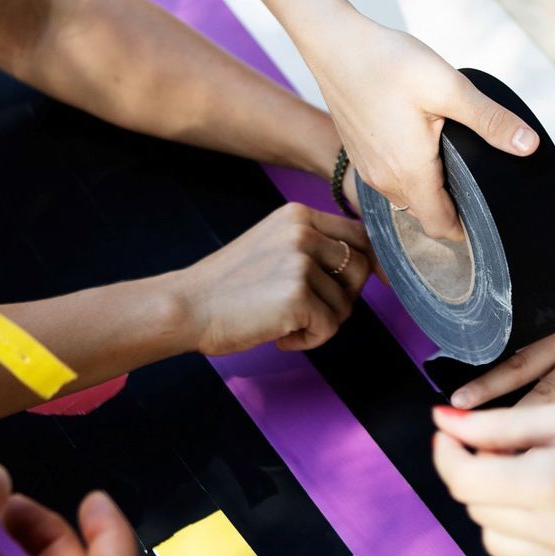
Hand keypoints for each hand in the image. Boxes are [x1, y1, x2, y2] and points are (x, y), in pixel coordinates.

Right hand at [169, 202, 373, 352]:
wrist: (187, 307)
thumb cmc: (228, 287)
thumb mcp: (274, 247)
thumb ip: (313, 248)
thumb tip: (366, 267)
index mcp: (298, 215)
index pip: (360, 235)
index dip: (367, 264)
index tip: (359, 287)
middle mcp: (303, 232)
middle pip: (361, 267)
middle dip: (344, 298)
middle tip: (311, 313)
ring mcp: (300, 262)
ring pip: (346, 303)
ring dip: (322, 323)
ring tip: (285, 323)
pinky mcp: (298, 296)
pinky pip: (329, 327)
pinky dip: (309, 340)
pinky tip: (280, 336)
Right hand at [313, 20, 537, 241]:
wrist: (334, 44)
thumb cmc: (387, 62)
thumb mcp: (448, 87)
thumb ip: (490, 121)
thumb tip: (529, 146)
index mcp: (410, 173)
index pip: (441, 227)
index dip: (467, 229)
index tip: (487, 216)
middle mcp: (385, 180)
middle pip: (424, 215)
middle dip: (451, 207)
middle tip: (477, 180)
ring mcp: (368, 169)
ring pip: (405, 198)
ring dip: (429, 190)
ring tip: (452, 160)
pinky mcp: (358, 154)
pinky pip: (389, 180)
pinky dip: (409, 174)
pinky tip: (422, 143)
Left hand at [432, 400, 554, 555]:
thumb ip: (498, 426)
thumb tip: (443, 422)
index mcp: (550, 485)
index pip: (464, 480)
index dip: (447, 452)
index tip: (451, 435)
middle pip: (478, 510)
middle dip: (479, 475)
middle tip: (507, 448)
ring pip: (498, 545)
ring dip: (499, 512)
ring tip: (534, 480)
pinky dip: (524, 546)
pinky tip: (548, 516)